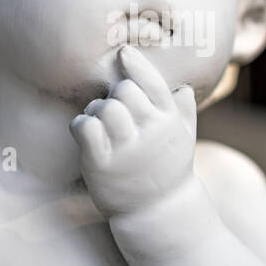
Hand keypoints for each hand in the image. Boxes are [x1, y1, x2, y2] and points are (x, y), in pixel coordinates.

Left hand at [70, 45, 197, 217]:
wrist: (157, 213)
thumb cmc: (168, 170)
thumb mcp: (184, 140)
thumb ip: (183, 112)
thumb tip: (182, 88)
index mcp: (169, 122)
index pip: (152, 83)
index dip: (136, 63)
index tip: (123, 53)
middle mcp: (150, 133)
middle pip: (123, 91)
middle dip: (114, 95)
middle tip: (114, 110)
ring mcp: (126, 150)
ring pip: (103, 107)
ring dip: (96, 110)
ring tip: (100, 124)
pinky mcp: (102, 165)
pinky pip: (85, 128)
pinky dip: (80, 124)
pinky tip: (85, 134)